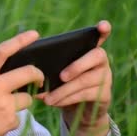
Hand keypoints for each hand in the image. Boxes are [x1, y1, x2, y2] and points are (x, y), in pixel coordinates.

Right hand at [0, 30, 44, 135]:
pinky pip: (18, 117)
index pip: (2, 51)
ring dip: (20, 103)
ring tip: (0, 110)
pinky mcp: (9, 122)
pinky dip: (10, 120)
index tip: (35, 35)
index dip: (20, 41)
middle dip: (38, 75)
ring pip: (27, 98)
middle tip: (38, 80)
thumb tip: (6, 66)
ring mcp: (3, 105)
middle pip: (28, 73)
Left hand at [36, 20, 112, 135]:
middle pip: (96, 56)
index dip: (103, 29)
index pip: (100, 34)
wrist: (76, 109)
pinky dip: (67, 99)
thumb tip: (31, 69)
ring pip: (86, 80)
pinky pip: (85, 95)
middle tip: (61, 76)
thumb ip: (50, 63)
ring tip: (48, 98)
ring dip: (64, 90)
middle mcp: (101, 61)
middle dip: (77, 66)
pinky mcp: (105, 94)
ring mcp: (106, 77)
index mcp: (89, 48)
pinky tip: (55, 102)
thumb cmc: (63, 82)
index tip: (101, 26)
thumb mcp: (57, 70)